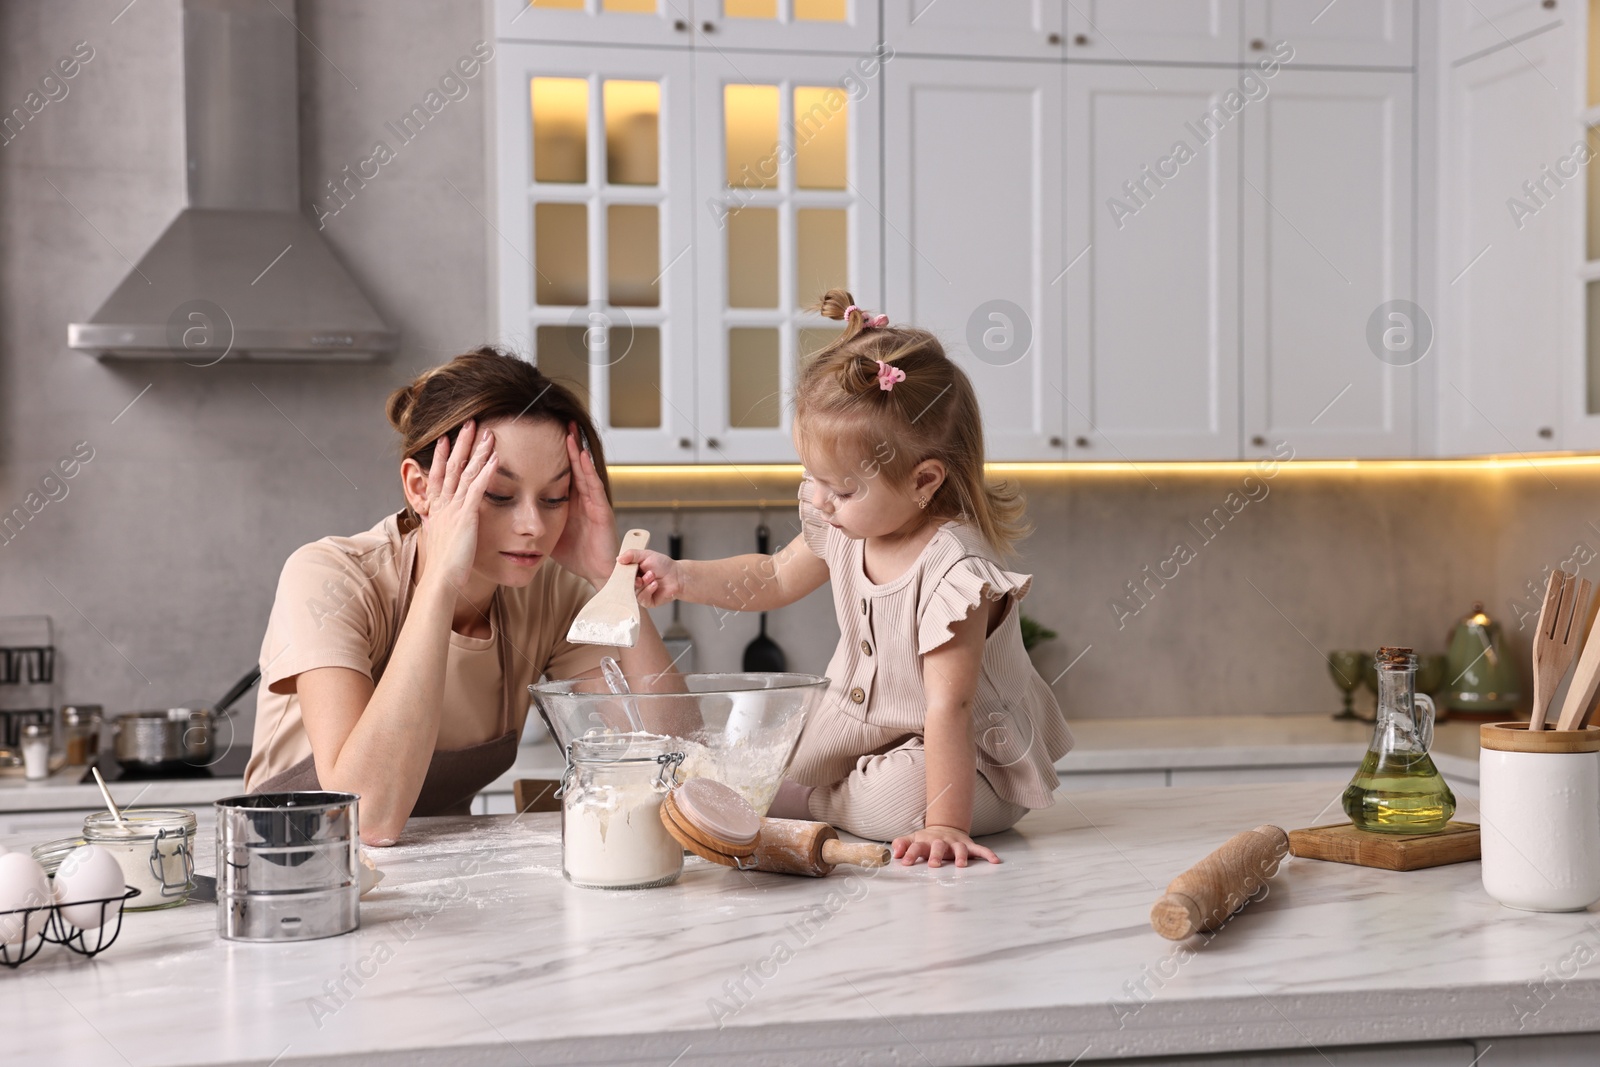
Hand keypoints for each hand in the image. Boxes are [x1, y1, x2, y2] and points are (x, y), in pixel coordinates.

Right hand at [416, 421, 496, 592]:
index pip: (438, 476)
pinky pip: (477, 489)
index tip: (445, 438)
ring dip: (476, 451)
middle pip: (451, 467)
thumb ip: (442, 526)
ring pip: (465, 473)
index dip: (441, 456)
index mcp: (436, 510)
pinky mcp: (466, 517)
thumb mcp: (441, 540)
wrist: (441, 580)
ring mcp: (454, 509)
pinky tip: (494, 458)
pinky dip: (486, 472)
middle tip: (468, 423)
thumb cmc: (444, 566)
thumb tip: (439, 522)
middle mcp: (443, 505)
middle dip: (460, 443)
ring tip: (486, 432)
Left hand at [549, 424, 619, 587]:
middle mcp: (582, 497)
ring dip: (577, 451)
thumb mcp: (548, 533)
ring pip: (583, 471)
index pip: (560, 472)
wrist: (596, 572)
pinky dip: (587, 469)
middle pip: (573, 466)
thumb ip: (534, 520)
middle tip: (559, 422)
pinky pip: (593, 485)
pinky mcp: (602, 509)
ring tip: (570, 432)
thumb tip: (508, 514)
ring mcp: (593, 501)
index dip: (553, 455)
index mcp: (569, 501)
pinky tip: (581, 455)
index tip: (541, 437)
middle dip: (567, 445)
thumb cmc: (576, 554)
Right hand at [625, 549, 682, 607]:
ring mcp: (640, 593)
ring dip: (644, 583)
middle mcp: (634, 584)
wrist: (677, 575)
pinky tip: (655, 585)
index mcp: (632, 573)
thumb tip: (618, 559)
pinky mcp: (647, 601)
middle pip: (625, 585)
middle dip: (634, 579)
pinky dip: (648, 590)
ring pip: (634, 591)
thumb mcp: (646, 555)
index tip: (626, 569)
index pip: (620, 575)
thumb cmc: (663, 565)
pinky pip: (642, 598)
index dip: (622, 573)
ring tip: (653, 576)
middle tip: (641, 575)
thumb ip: (631, 555)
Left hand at [891, 825, 999, 867]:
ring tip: (961, 865)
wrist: (946, 827)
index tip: (905, 862)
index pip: (917, 846)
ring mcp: (955, 843)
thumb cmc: (927, 839)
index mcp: (926, 841)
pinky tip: (995, 861)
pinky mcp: (968, 845)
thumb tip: (894, 853)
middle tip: (933, 865)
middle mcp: (941, 842)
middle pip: (938, 846)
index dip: (910, 853)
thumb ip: (902, 845)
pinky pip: (979, 849)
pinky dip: (987, 854)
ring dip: (960, 856)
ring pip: (959, 848)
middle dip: (936, 855)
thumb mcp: (913, 839)